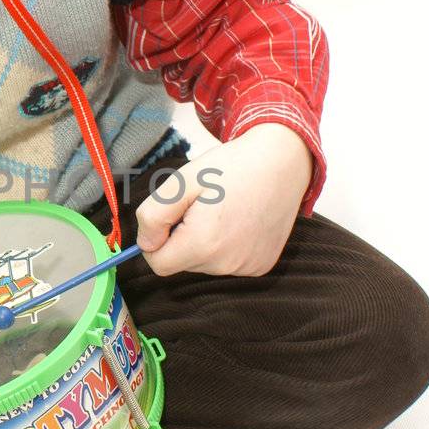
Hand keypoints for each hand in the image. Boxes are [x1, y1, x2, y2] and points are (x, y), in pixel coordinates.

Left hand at [134, 123, 314, 277]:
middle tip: (201, 207)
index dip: (156, 240)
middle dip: (182, 239)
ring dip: (204, 242)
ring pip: (204, 264)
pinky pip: (228, 263)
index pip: (158, 264)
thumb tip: (145, 244)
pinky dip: (227, 246)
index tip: (171, 216)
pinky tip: (239, 221)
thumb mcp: (182, 181)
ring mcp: (247, 267)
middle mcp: (227, 264)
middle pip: (182, 263)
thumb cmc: (232, 167)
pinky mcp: (261, 265)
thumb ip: (153, 215)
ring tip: (222, 211)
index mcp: (203, 244)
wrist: (283, 162)